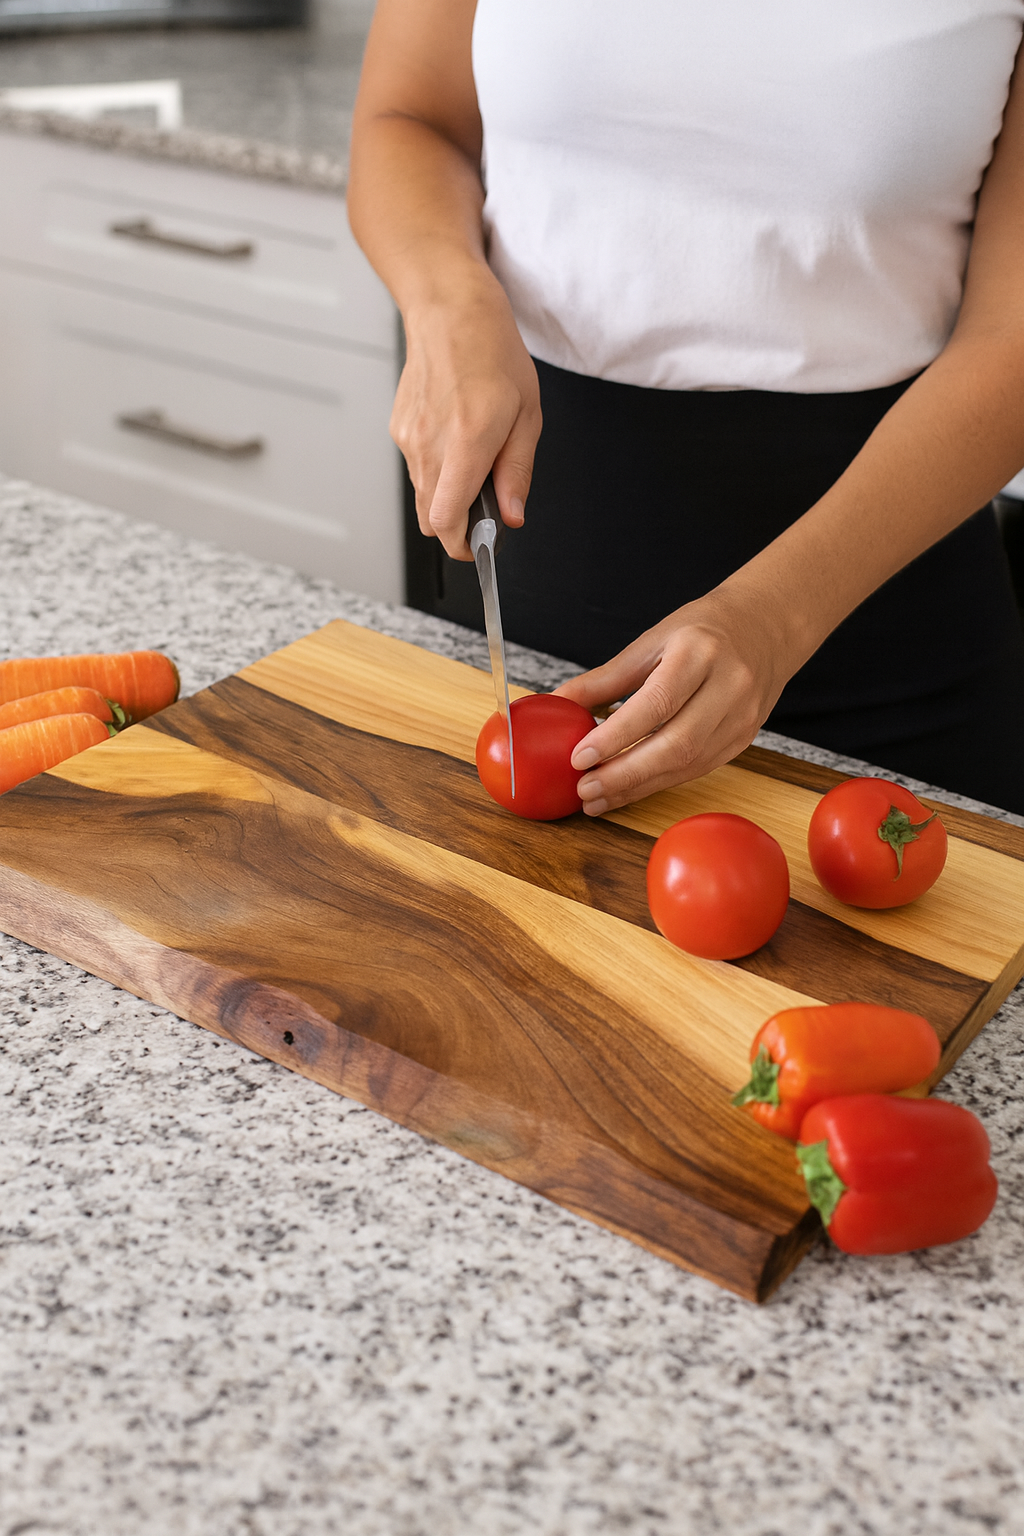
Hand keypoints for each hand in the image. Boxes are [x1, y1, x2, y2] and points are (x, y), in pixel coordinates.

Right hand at [393, 272, 541, 558]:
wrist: (449, 310)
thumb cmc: (492, 353)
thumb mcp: (527, 415)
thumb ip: (517, 472)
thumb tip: (513, 515)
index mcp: (466, 443)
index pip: (447, 521)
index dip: (463, 545)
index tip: (480, 547)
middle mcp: (430, 445)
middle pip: (431, 518)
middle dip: (457, 525)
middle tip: (485, 508)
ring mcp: (409, 438)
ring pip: (424, 494)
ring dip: (447, 494)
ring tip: (474, 460)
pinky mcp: (399, 429)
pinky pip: (417, 467)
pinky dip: (436, 468)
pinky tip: (455, 437)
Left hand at [553, 585, 800, 814]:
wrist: (765, 628)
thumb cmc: (702, 630)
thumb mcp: (652, 641)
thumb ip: (606, 678)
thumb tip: (559, 702)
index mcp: (701, 653)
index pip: (656, 704)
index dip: (616, 736)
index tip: (579, 757)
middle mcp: (729, 687)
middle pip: (676, 744)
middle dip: (625, 774)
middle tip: (584, 789)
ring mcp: (741, 717)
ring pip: (687, 765)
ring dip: (638, 787)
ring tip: (597, 797)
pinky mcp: (743, 739)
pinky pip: (696, 770)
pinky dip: (658, 783)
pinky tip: (627, 789)